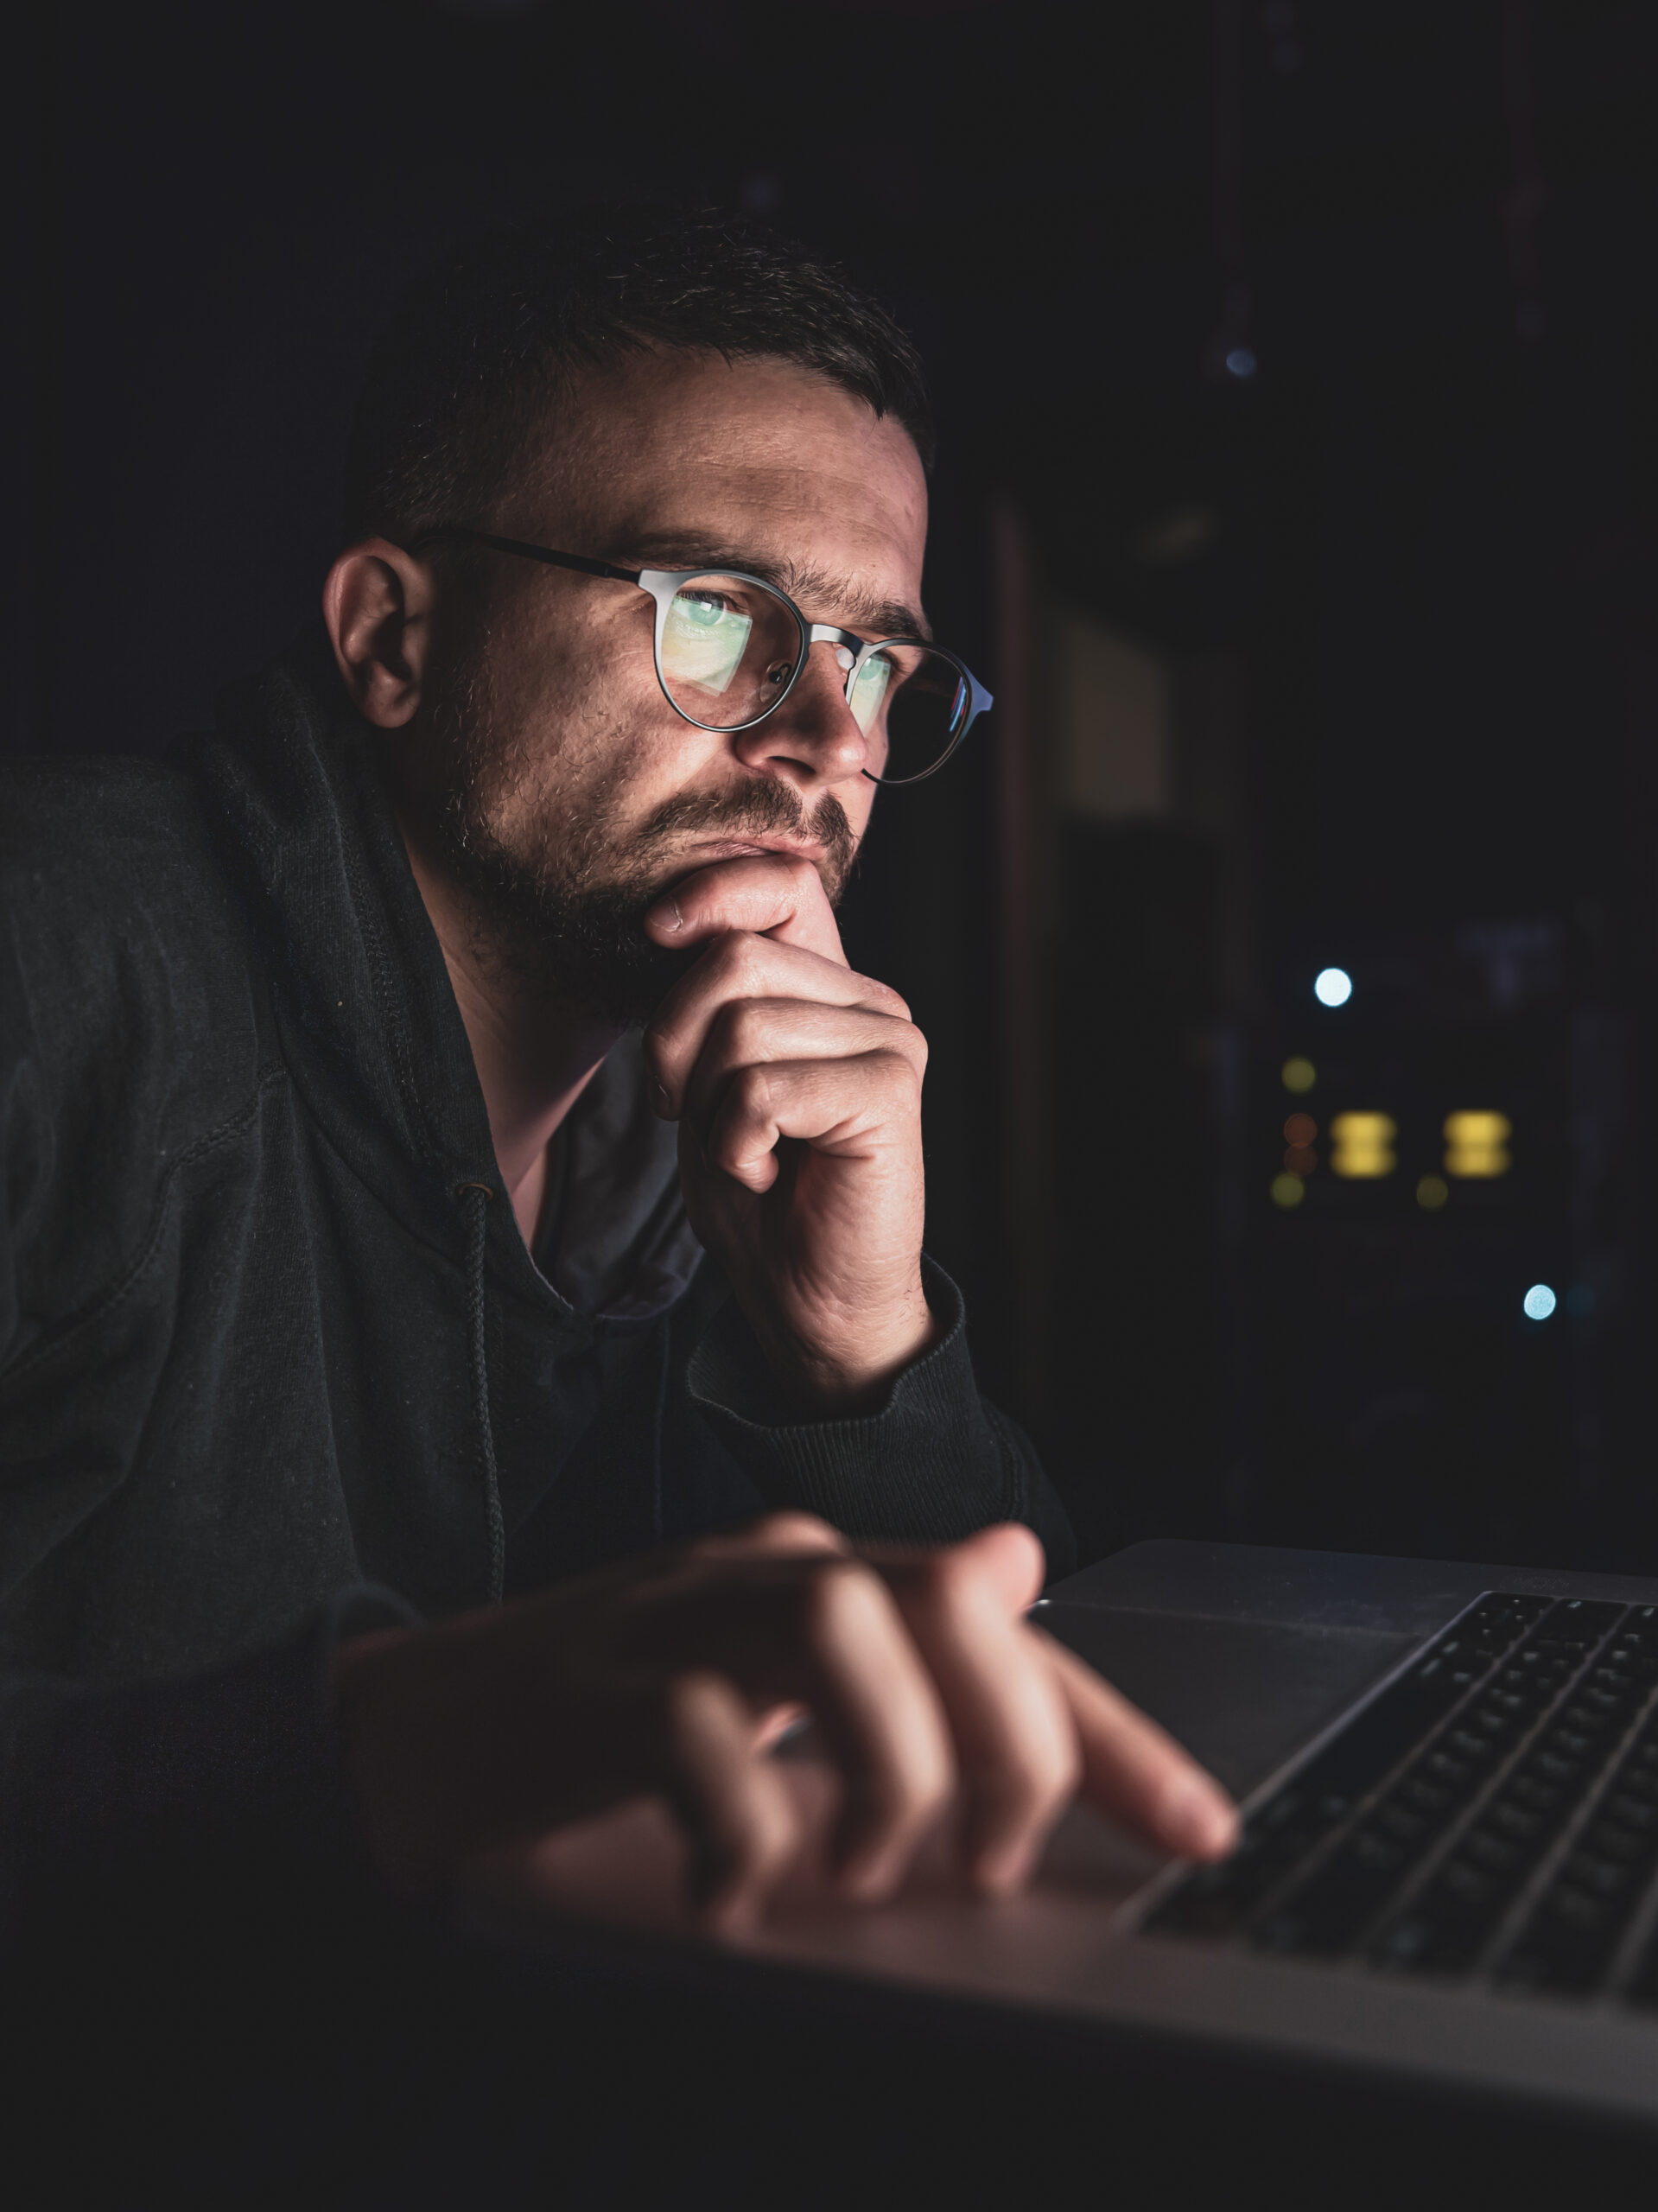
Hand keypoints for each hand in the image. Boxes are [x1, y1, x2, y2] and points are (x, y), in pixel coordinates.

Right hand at [333, 1515, 1237, 1928]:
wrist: (401, 1736)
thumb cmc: (601, 1726)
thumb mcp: (769, 1691)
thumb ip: (893, 1647)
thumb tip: (1020, 1563)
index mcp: (815, 1573)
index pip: (1002, 1631)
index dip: (1112, 1732)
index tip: (1201, 1831)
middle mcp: (759, 1571)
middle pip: (940, 1600)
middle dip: (1010, 1741)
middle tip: (991, 1862)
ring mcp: (670, 1615)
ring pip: (843, 1630)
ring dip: (886, 1770)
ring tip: (858, 1873)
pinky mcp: (588, 1687)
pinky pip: (702, 1732)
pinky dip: (744, 1831)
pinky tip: (732, 1897)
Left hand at [640, 853, 929, 1409]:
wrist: (809, 1300)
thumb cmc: (757, 1194)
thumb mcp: (706, 1081)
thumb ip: (704, 1002)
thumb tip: (667, 922)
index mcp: (830, 985)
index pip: (779, 884)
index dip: (710, 892)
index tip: (655, 933)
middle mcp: (871, 1000)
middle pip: (732, 960)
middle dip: (678, 1045)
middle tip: (701, 1117)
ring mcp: (890, 1040)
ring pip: (741, 1026)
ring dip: (712, 1109)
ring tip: (748, 1153)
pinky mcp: (889, 1090)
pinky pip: (762, 1089)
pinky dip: (737, 1143)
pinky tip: (770, 1173)